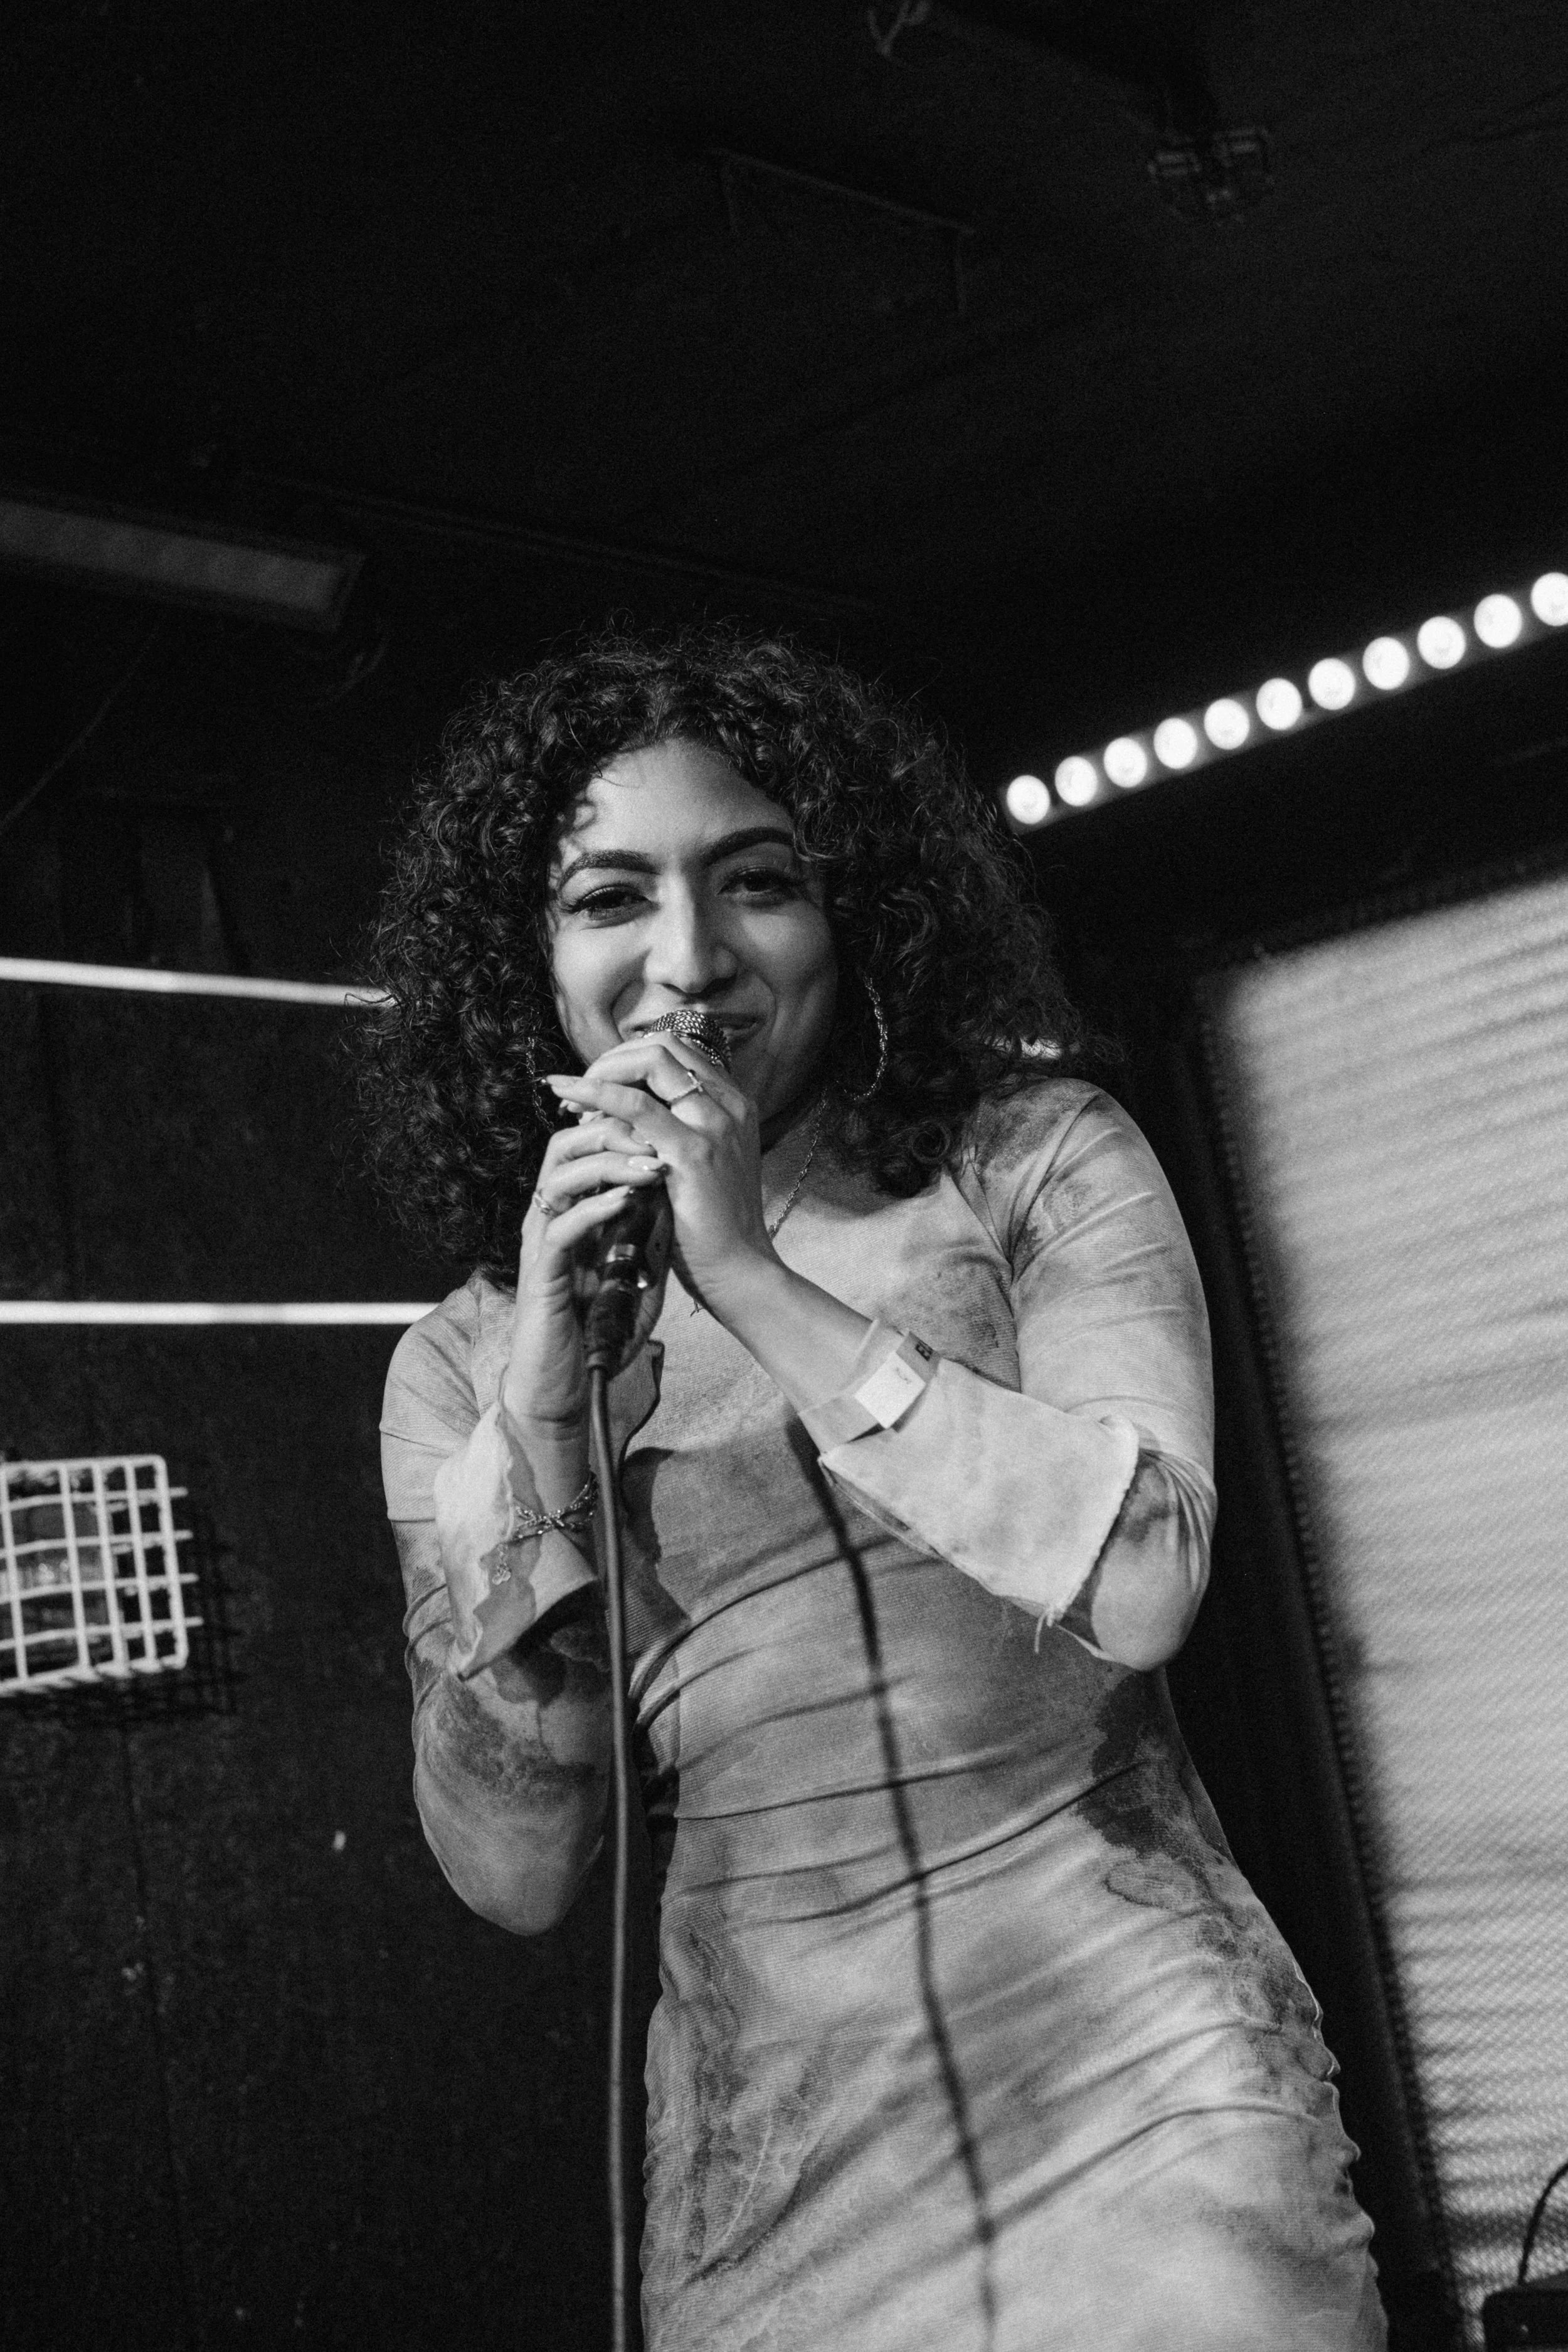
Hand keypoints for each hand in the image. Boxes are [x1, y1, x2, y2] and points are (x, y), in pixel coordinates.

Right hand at [501, 1111, 665, 1434]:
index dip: (621, 1122)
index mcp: (575, 1207)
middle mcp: (552, 1216)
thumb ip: (653, 1230)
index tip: (666, 1120)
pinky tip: (626, 1202)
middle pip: (566, 1145)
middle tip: (657, 1133)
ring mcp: (543, 1243)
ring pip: (557, 1177)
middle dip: (612, 1129)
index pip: (587, 1144)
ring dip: (607, 1164)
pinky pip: (559, 1228)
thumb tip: (685, 1193)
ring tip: (650, 1165)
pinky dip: (594, 1209)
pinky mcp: (540, 1274)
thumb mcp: (641, 1268)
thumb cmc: (603, 1326)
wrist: (570, 1383)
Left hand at [543, 1035, 774, 1314]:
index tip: (599, 1084)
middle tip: (579, 1088)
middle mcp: (729, 1105)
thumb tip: (631, 1111)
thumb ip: (681, 1132)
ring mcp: (713, 1125)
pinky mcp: (692, 1152)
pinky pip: (634, 1106)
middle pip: (663, 1045)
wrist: (740, 1272)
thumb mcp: (705, 1166)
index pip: (677, 1051)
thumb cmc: (715, 1228)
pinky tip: (569, 1100)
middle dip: (612, 1058)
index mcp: (733, 1105)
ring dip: (600, 1072)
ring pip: (649, 1061)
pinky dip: (596, 1094)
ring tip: (567, 1096)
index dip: (630, 1058)